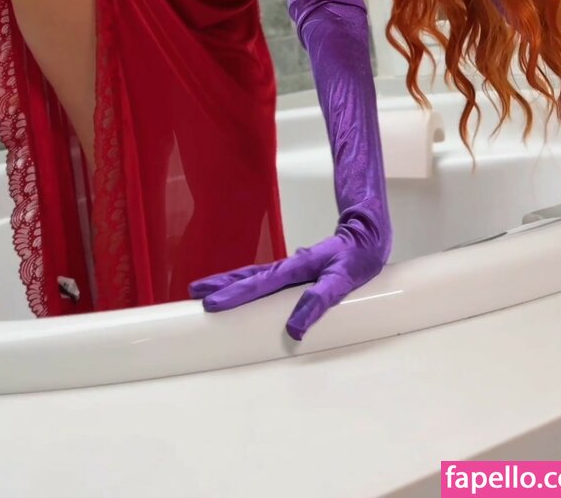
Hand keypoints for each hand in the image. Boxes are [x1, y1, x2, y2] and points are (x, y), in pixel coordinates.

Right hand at [188, 225, 388, 340]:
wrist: (367, 234)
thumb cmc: (357, 257)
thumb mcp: (343, 279)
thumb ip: (320, 299)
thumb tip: (294, 326)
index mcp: (295, 268)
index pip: (258, 284)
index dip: (234, 295)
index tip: (210, 304)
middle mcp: (288, 267)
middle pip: (248, 277)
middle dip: (221, 285)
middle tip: (194, 292)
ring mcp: (291, 268)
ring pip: (254, 276)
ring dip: (230, 282)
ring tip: (206, 289)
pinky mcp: (297, 272)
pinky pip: (266, 279)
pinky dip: (248, 283)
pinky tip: (245, 289)